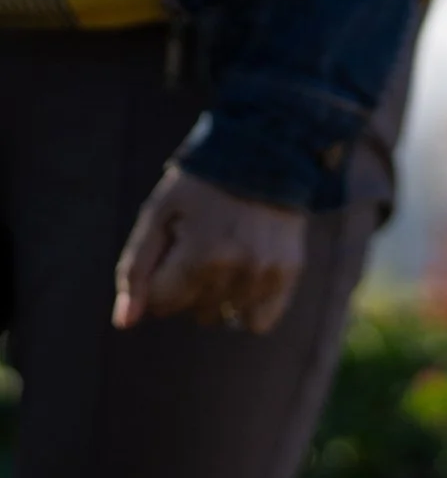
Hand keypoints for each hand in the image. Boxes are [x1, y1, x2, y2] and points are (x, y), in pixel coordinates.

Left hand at [113, 166, 307, 333]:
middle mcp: (240, 269)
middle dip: (188, 285)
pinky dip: (245, 308)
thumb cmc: (200, 187)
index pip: (161, 304)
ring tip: (226, 254)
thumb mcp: (157, 215)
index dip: (160, 276)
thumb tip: (125, 323)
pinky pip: (258, 321)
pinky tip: (244, 278)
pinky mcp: (289, 274)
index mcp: (202, 255)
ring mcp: (268, 273)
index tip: (175, 244)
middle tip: (203, 243)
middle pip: (193, 311)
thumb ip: (136, 270)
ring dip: (216, 296)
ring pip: (223, 317)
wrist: (265, 154)